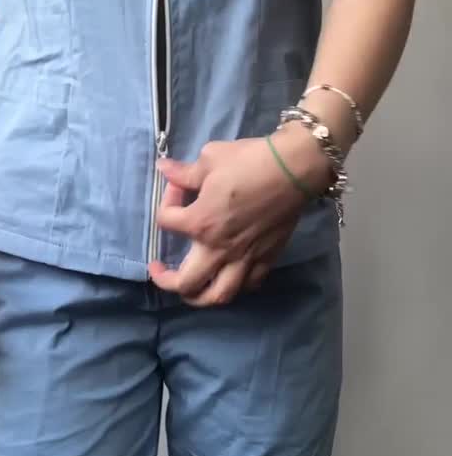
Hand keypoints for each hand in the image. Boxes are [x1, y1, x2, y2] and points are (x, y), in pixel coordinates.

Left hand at [148, 129, 328, 306]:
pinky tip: (229, 274)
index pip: (165, 222)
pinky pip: (248, 284)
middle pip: (185, 284)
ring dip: (199, 297)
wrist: (294, 169)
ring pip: (218, 296)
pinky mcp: (267, 259)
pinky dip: (236, 284)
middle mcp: (219, 248)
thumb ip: (185, 172)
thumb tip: (163, 168)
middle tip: (160, 268)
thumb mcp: (211, 158)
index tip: (177, 187)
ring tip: (191, 288)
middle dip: (166, 280)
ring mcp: (244, 258)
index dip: (166, 201)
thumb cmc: (250, 161)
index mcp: (200, 222)